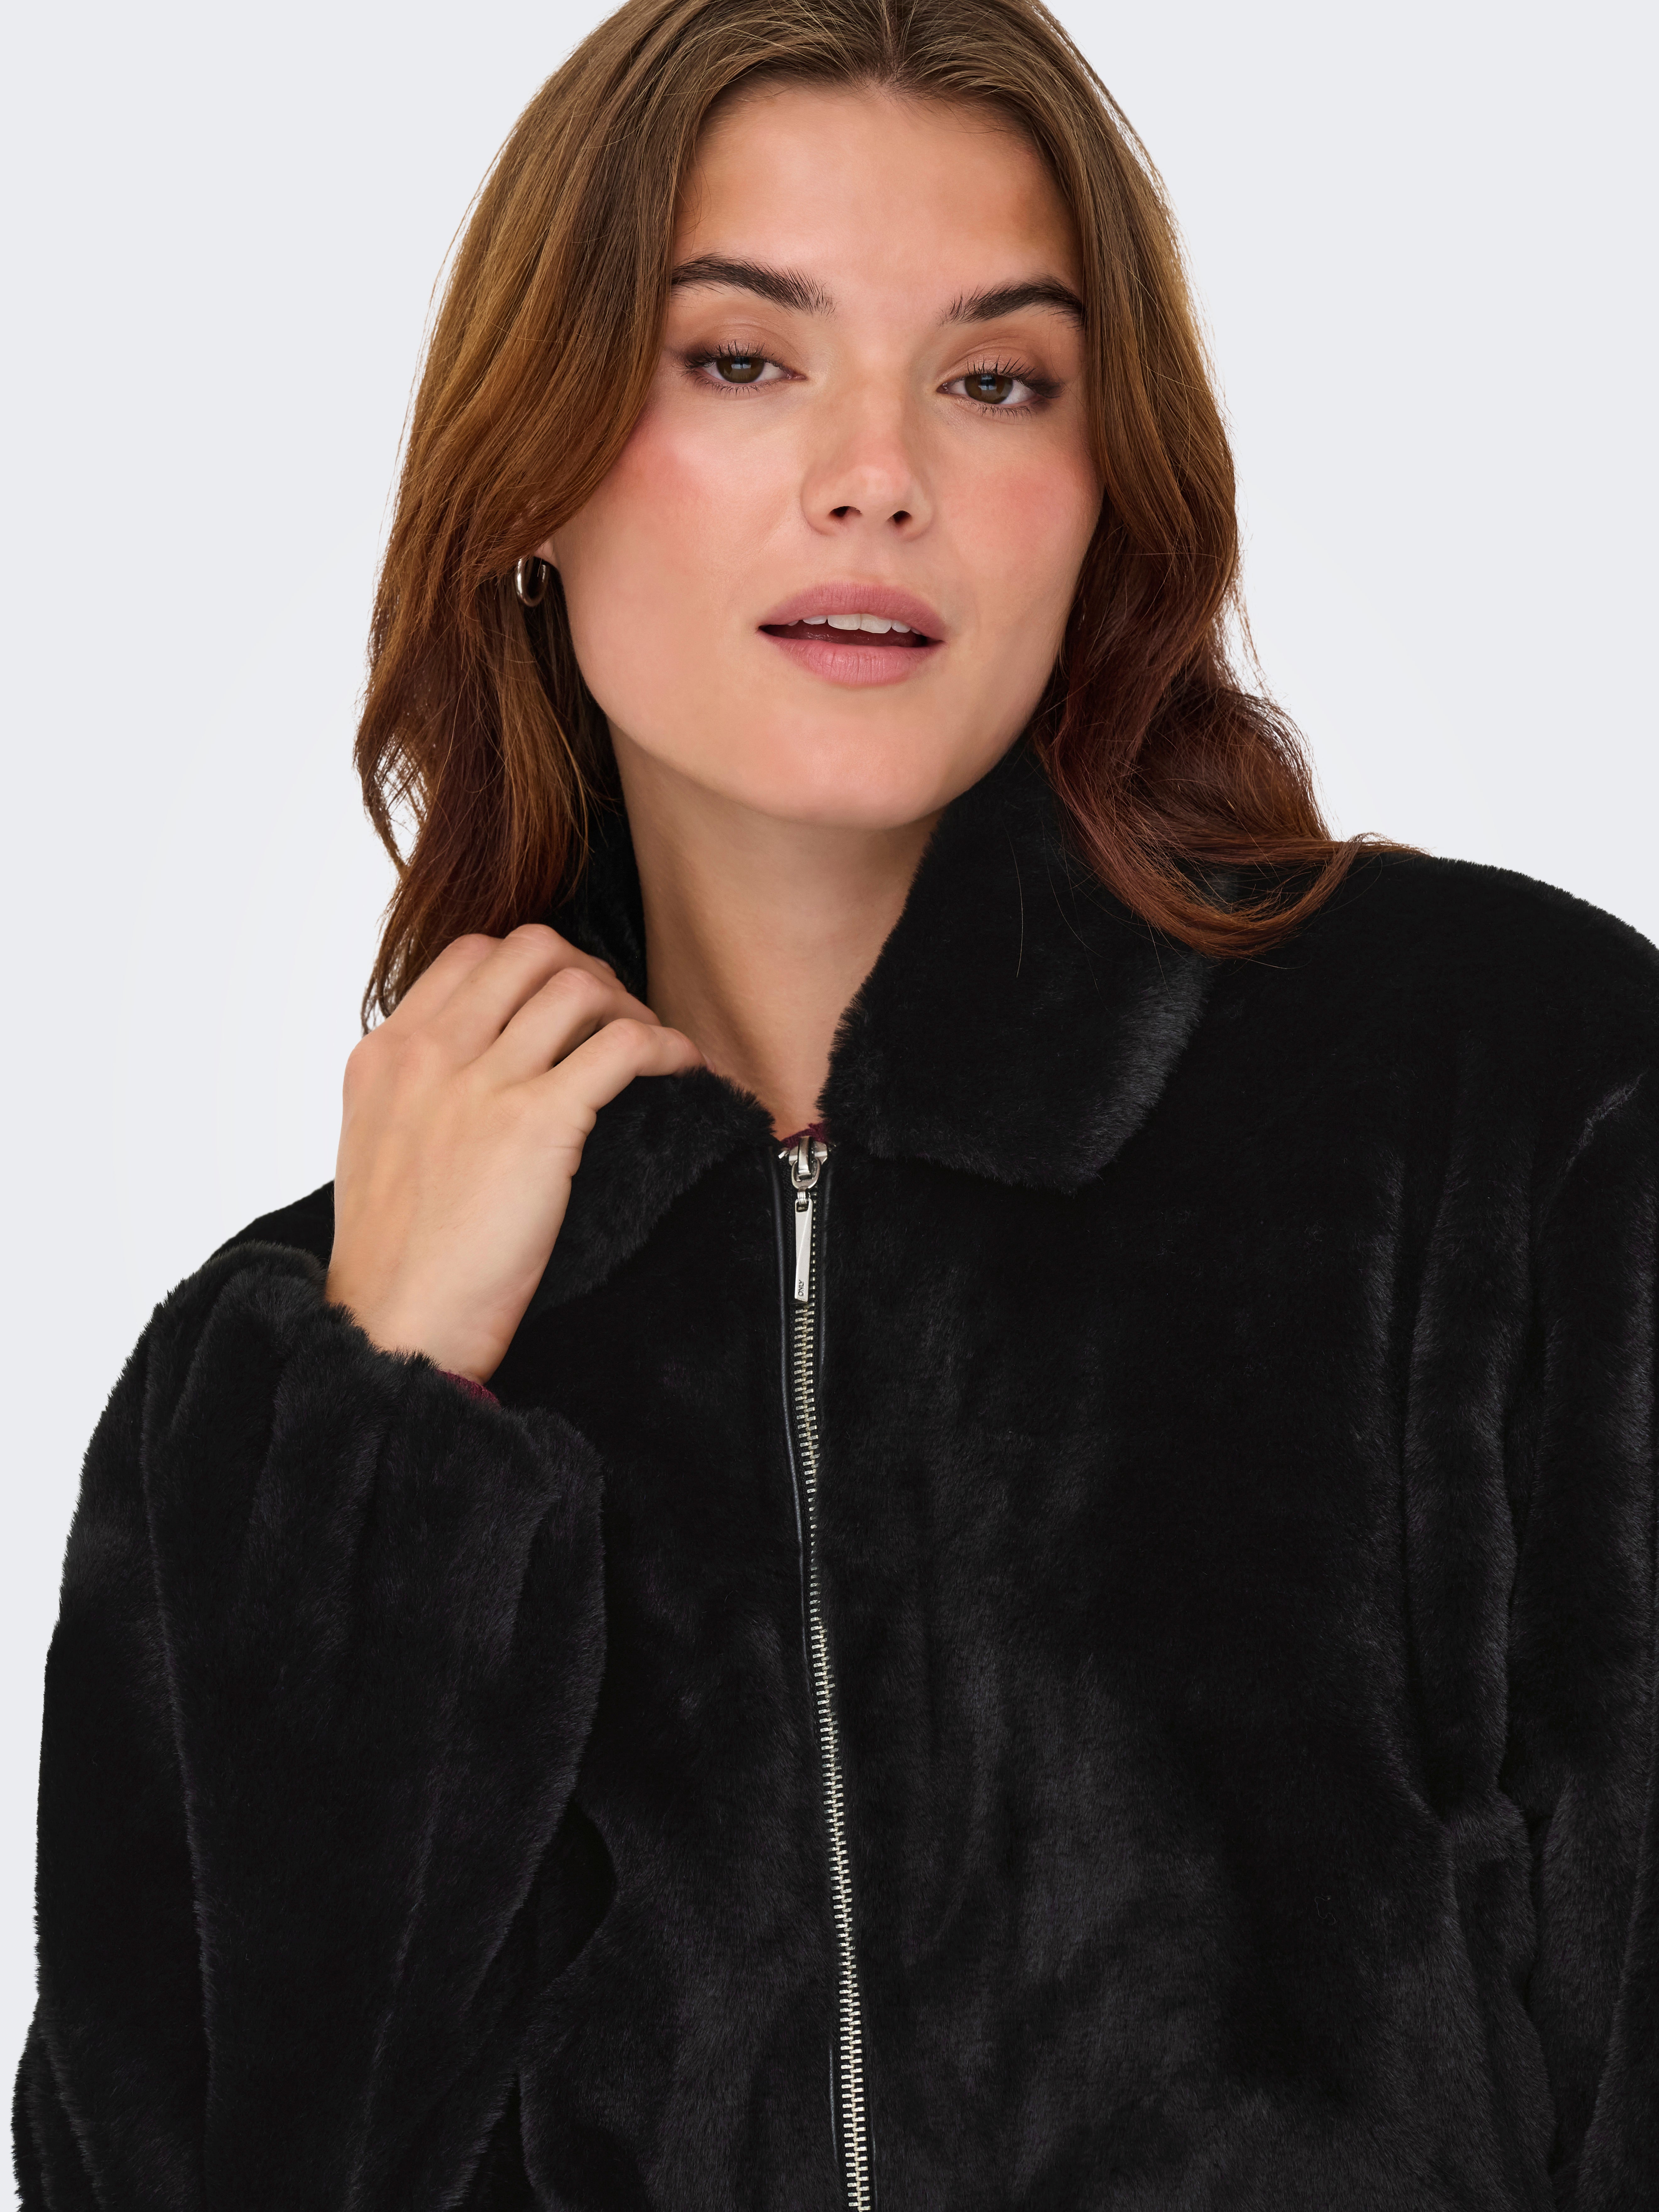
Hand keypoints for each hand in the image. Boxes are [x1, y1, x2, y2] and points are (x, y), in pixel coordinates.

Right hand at [324, 924, 701, 1380]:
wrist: (396, 1322)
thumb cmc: (395, 1255)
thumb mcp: (380, 1144)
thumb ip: (419, 1090)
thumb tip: (476, 1065)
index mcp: (387, 1054)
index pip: (471, 955)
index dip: (533, 964)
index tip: (567, 1002)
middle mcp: (430, 1053)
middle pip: (531, 950)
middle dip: (589, 970)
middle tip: (616, 1017)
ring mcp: (483, 1083)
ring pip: (580, 986)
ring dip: (630, 1008)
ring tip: (650, 1046)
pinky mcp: (537, 1123)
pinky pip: (623, 1048)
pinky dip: (666, 1047)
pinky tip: (682, 1068)